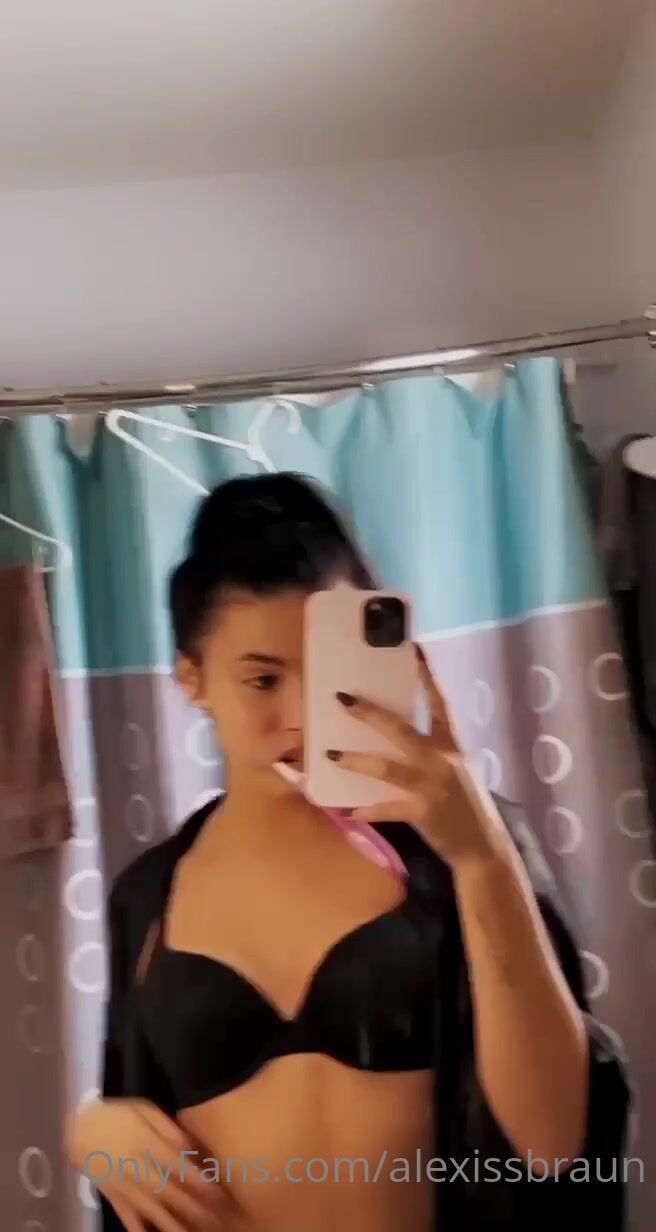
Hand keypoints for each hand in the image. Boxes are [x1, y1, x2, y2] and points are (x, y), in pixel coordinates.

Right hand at [65, 1096, 234, 1230]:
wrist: (78, 1129)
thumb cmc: (117, 1115)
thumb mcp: (143, 1109)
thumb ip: (167, 1127)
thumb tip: (187, 1145)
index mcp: (147, 1146)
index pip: (180, 1167)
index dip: (200, 1181)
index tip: (220, 1192)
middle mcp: (138, 1170)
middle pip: (171, 1192)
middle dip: (195, 1207)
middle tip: (218, 1218)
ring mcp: (125, 1188)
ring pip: (153, 1210)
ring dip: (175, 1224)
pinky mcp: (114, 1199)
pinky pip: (129, 1218)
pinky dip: (141, 1231)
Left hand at [326, 643, 508, 870]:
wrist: (480, 846)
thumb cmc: (464, 805)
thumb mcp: (455, 770)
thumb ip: (432, 751)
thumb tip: (399, 734)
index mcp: (450, 746)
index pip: (438, 705)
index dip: (427, 680)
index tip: (415, 653)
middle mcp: (440, 759)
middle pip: (400, 729)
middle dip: (370, 714)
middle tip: (343, 699)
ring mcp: (431, 785)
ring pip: (387, 767)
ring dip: (356, 760)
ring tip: (331, 754)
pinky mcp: (423, 812)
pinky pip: (388, 808)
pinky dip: (368, 809)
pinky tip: (348, 810)